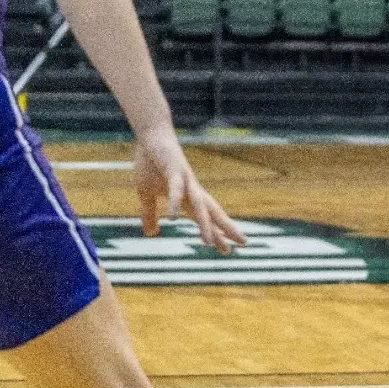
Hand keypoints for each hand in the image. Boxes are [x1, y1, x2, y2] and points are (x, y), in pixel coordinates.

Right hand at [134, 132, 246, 253]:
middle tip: (242, 244)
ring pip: (198, 205)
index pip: (206, 218)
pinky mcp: (173, 170)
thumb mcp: (146, 194)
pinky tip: (173, 219)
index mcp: (187, 197)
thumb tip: (152, 234)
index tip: (227, 250)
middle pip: (212, 212)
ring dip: (204, 224)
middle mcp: (192, 190)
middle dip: (226, 229)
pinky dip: (175, 204)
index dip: (216, 233)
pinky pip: (175, 190)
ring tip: (210, 242)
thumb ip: (150, 215)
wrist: (150, 137)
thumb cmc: (151, 164)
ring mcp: (185, 180)